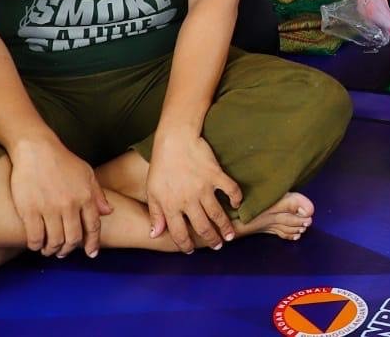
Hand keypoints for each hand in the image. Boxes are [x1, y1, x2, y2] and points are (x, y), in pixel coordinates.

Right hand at [7, 137, 112, 257]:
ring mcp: (50, 209)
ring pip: (54, 241)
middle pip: (73, 238)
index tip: (91, 253)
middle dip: (69, 249)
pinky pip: (35, 237)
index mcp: (86, 196)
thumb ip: (97, 194)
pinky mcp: (30, 211)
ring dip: (52, 250)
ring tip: (49, 249)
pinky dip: (36, 245)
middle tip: (64, 252)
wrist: (36, 149)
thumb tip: (109, 212)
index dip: (93, 243)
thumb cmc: (62, 160)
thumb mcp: (86, 173)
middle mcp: (70, 205)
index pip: (93, 226)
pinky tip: (36, 244)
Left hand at [145, 131, 243, 251]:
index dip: (186, 245)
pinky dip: (236, 199)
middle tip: (217, 246)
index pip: (179, 233)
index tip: (190, 250)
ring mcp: (204, 188)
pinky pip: (231, 190)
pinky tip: (237, 204)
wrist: (175, 140)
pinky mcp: (216, 175)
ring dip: (225, 228)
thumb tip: (156, 234)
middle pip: (202, 227)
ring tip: (230, 236)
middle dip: (211, 240)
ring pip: (218, 214)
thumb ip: (155, 214)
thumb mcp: (153, 191)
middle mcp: (188, 200)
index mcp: (171, 206)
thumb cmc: (161, 165)